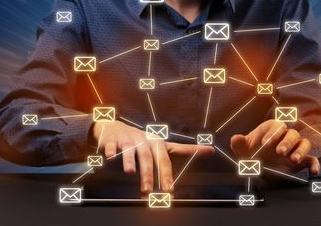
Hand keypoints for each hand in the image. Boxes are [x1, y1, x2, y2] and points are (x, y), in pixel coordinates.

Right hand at [93, 121, 214, 193]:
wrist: (116, 129)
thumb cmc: (144, 141)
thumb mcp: (164, 144)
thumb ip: (186, 150)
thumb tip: (211, 150)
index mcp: (157, 143)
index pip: (165, 160)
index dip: (167, 174)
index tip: (170, 190)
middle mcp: (143, 140)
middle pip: (147, 157)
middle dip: (148, 174)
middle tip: (149, 192)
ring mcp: (127, 139)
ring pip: (129, 151)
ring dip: (129, 161)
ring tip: (129, 173)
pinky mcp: (112, 140)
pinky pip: (111, 146)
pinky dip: (110, 151)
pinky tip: (109, 158)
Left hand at [230, 120, 319, 174]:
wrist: (258, 167)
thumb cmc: (251, 153)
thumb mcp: (242, 149)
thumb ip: (239, 143)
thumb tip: (236, 138)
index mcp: (272, 129)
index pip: (277, 125)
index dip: (272, 133)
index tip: (264, 144)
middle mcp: (286, 136)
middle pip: (292, 134)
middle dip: (286, 142)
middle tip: (279, 152)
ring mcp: (295, 148)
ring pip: (304, 143)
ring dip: (300, 151)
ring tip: (293, 160)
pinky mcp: (302, 161)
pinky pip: (312, 159)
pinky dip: (315, 165)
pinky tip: (313, 172)